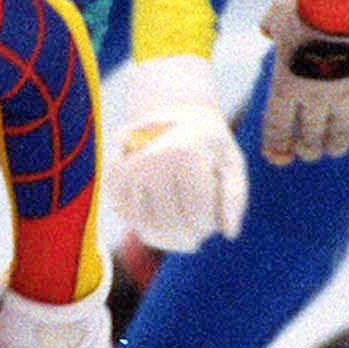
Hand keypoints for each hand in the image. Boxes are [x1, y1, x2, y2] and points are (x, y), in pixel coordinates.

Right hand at [105, 55, 246, 250]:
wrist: (170, 109)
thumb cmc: (207, 142)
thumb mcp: (231, 161)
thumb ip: (234, 197)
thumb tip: (229, 234)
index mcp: (187, 153)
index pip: (197, 215)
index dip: (208, 227)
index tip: (214, 221)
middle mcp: (154, 158)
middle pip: (170, 224)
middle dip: (188, 237)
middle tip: (197, 235)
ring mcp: (129, 166)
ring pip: (145, 226)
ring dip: (164, 238)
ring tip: (179, 233)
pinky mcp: (113, 173)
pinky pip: (126, 215)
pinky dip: (142, 224)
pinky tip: (157, 217)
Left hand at [258, 0, 348, 161]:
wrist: (345, 0)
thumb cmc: (306, 3)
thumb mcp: (278, 12)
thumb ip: (270, 25)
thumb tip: (266, 29)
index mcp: (285, 84)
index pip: (277, 128)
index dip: (277, 147)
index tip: (278, 156)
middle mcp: (314, 97)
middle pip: (309, 138)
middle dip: (307, 149)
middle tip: (308, 151)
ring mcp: (345, 95)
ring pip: (339, 135)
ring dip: (334, 144)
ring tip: (332, 149)